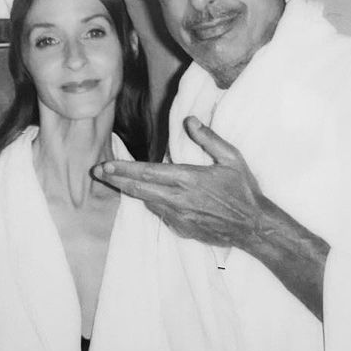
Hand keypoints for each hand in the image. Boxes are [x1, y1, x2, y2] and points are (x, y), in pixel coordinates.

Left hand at [96, 117, 265, 248]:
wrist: (254, 227)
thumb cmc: (244, 190)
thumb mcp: (232, 158)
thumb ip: (208, 138)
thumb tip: (189, 120)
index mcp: (190, 179)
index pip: (149, 173)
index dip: (124, 169)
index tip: (106, 165)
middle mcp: (180, 200)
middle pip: (140, 189)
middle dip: (116, 180)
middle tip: (97, 172)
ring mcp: (180, 217)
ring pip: (147, 202)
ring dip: (132, 192)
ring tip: (116, 181)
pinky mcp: (183, 229)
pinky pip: (161, 214)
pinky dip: (153, 203)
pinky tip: (150, 196)